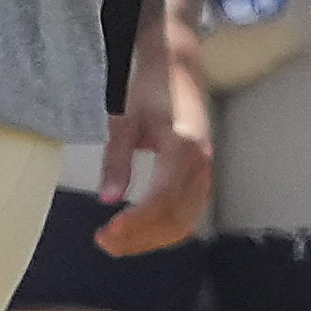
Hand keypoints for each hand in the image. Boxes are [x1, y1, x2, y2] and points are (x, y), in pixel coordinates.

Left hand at [97, 26, 213, 257]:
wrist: (179, 68)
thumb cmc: (151, 88)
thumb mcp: (125, 119)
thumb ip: (117, 159)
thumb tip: (108, 197)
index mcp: (182, 146)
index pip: (161, 198)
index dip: (136, 222)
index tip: (109, 232)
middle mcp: (201, 163)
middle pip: (174, 218)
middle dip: (140, 237)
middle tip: (104, 242)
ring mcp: (206, 171)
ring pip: (184, 222)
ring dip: (151, 239)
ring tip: (118, 242)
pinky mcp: (203, 176)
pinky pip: (189, 214)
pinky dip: (164, 230)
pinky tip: (141, 232)